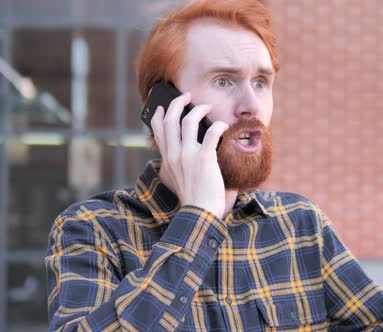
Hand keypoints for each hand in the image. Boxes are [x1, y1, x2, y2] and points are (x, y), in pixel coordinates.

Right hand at [151, 93, 228, 217]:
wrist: (200, 213)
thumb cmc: (193, 198)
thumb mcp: (177, 180)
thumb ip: (177, 165)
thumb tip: (187, 150)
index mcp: (167, 159)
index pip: (158, 131)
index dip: (160, 115)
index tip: (164, 107)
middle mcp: (174, 155)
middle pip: (170, 119)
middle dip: (178, 103)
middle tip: (187, 96)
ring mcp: (188, 155)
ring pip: (188, 121)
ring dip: (198, 109)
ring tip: (207, 107)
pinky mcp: (204, 158)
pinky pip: (211, 132)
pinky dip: (218, 125)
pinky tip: (224, 126)